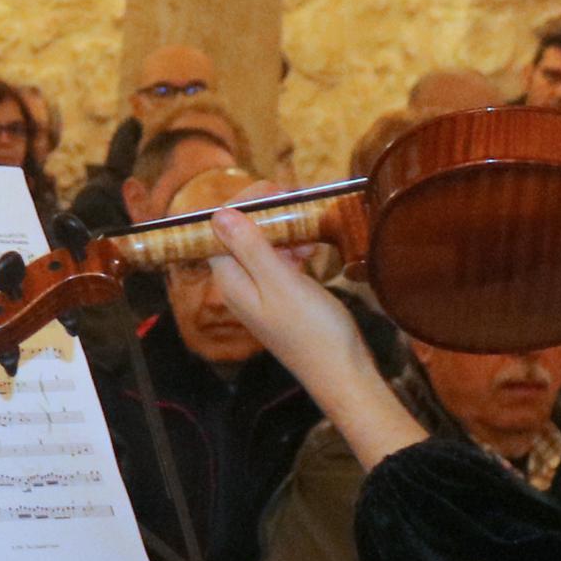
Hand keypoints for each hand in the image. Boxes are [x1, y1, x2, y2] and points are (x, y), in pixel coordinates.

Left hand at [202, 212, 426, 467]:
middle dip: (264, 214)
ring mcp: (261, 293)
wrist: (341, 371)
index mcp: (231, 282)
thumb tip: (219, 214)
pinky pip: (279, 263)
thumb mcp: (282, 281)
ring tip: (308, 224)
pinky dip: (293, 250)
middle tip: (293, 197)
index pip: (218, 232)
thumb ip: (250, 247)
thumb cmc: (313, 330)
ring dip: (282, 230)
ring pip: (262, 248)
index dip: (241, 205)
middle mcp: (239, 287)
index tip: (271, 188)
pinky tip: (313, 248)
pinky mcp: (282, 298)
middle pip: (239, 237)